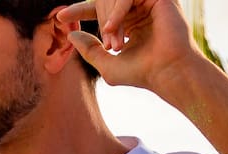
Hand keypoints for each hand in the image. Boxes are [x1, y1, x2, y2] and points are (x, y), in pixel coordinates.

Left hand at [56, 0, 204, 93]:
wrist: (167, 72)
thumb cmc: (141, 72)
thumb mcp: (107, 64)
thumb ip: (89, 49)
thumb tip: (72, 34)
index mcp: (129, 23)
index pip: (99, 9)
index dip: (79, 10)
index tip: (60, 17)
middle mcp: (139, 10)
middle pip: (105, 1)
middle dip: (98, 19)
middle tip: (108, 44)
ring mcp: (149, 2)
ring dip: (107, 18)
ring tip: (113, 41)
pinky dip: (116, 10)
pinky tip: (111, 28)